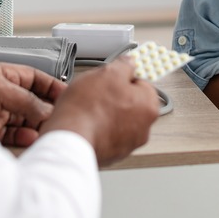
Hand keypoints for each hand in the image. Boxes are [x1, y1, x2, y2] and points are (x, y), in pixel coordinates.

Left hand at [0, 61, 66, 146]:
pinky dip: (25, 138)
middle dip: (46, 110)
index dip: (52, 86)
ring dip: (37, 126)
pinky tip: (29, 139)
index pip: (35, 78)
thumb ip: (27, 99)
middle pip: (33, 101)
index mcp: (2, 75)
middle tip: (58, 117)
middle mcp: (0, 93)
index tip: (67, 95)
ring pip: (26, 120)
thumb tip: (48, 110)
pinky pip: (15, 135)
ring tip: (45, 131)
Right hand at [40, 57, 159, 166]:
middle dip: (114, 96)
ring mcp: (128, 143)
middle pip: (130, 103)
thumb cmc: (88, 109)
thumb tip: (129, 63)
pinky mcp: (112, 154)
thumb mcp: (107, 73)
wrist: (69, 140)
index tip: (113, 77)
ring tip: (88, 109)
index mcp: (149, 106)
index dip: (123, 77)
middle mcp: (144, 128)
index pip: (142, 83)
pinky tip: (85, 123)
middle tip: (96, 92)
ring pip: (118, 120)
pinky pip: (106, 135)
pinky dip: (98, 129)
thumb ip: (124, 65)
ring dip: (105, 114)